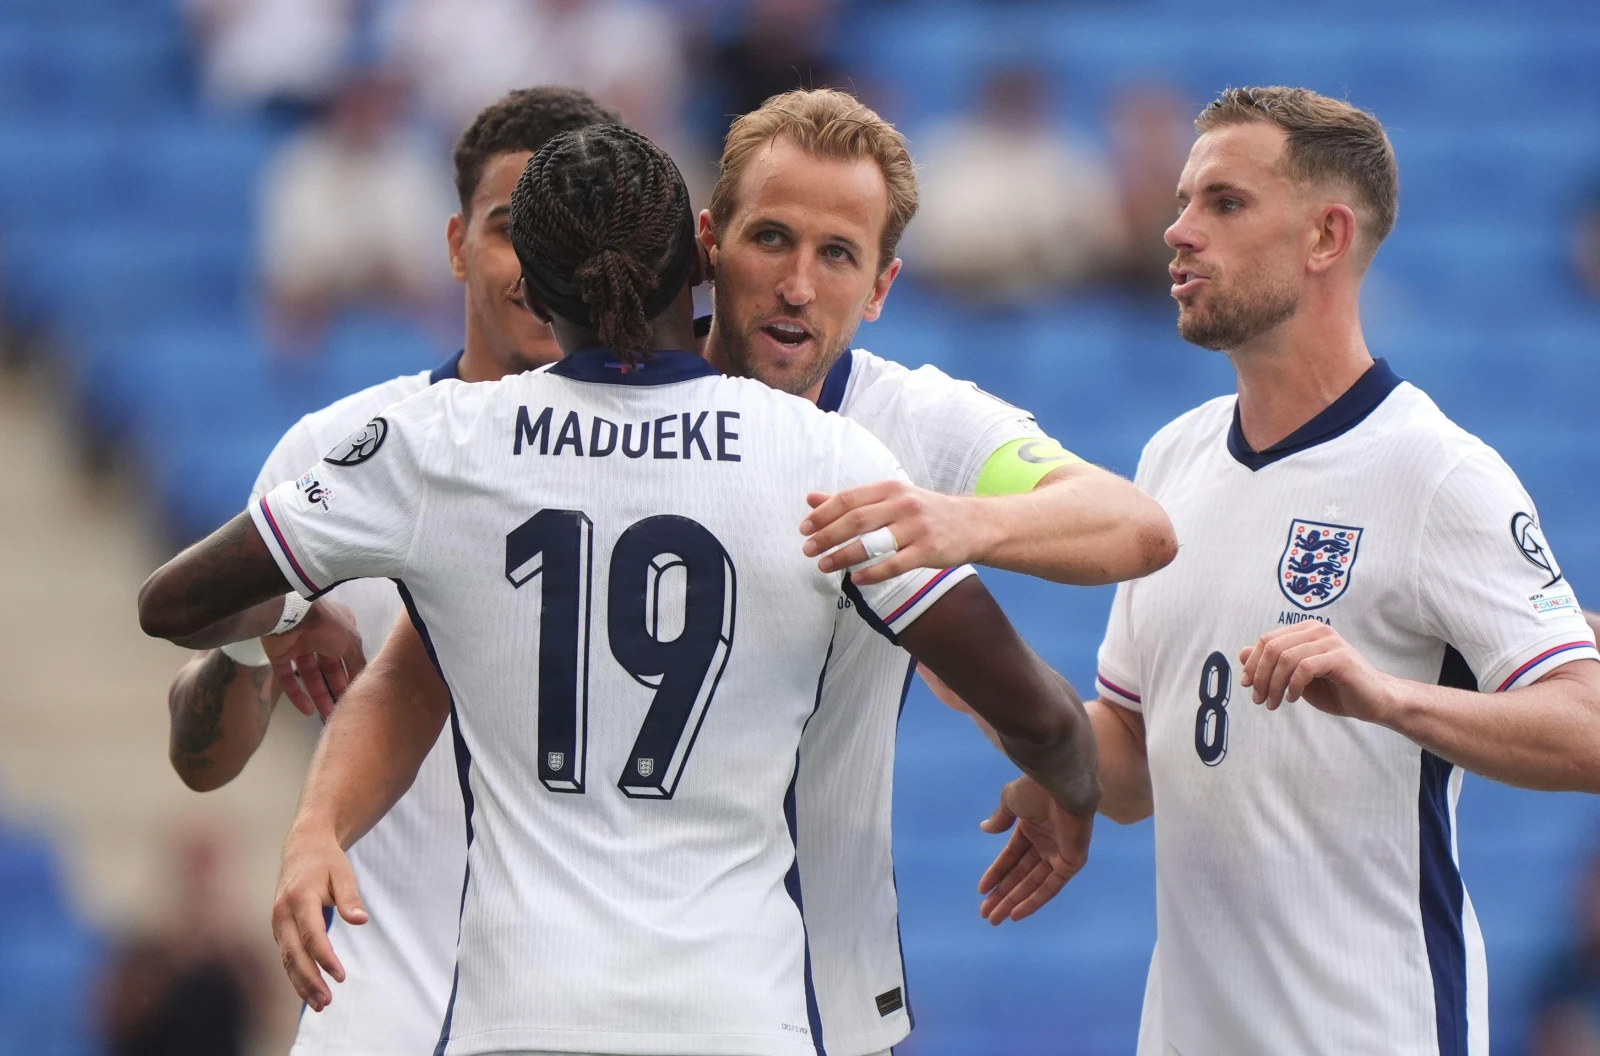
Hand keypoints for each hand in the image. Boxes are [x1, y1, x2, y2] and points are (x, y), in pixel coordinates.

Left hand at [262, 599, 366, 720]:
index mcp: (339, 629)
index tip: (356, 692)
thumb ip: (358, 662)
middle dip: (335, 687)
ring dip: (318, 694)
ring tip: (327, 713)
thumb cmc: (327, 626)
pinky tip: (307, 710)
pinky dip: (297, 694)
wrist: (291, 616)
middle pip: (328, 667)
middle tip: (341, 707)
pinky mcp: (279, 655)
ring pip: (309, 675)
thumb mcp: (351, 643)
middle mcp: (320, 636)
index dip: (351, 673)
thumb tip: (364, 679)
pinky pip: (288, 678)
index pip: (348, 654)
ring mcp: (298, 645)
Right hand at [271, 827, 367, 1010]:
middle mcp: (283, 913)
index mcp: (299, 898)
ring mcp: (277, 922)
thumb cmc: (326, 861)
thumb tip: (360, 920)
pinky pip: (286, 956)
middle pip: (293, 953)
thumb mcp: (343, 872)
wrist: (302, 848)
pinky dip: (296, 975)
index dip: (325, 958)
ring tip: (320, 1004)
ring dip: (301, 983)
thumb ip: (350, 897)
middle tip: (326, 1001)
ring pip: (286, 959)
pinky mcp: (279, 929)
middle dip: (309, 980)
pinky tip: (309, 991)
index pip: (311, 935)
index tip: (340, 976)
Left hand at [800, 480, 991, 585]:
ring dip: (844, 556)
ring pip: (873, 543)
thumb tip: (811, 499)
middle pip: (857, 520)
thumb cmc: (925, 511)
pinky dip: (873, 573)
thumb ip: (852, 500)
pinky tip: (856, 580)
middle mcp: (903, 505)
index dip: (823, 514)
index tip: (804, 529)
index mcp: (890, 489)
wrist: (974, 524)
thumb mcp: (891, 498)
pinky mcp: (928, 551)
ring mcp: (917, 528)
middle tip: (807, 550)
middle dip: (828, 536)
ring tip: (824, 566)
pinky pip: (895, 564)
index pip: (849, 499)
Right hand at [977, 775, 1092, 924]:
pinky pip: (1051, 887)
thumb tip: (985, 829)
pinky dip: (1034, 901)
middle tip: (986, 914)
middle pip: (1021, 876)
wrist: (1062, 787)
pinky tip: (1016, 914)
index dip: (996, 874)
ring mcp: (1059, 855)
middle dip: (1003, 894)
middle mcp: (1045, 844)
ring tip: (996, 918)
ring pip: (1033, 885)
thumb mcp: (1011, 801)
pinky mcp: (1071, 863)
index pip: (1011, 857)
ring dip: (1014, 901)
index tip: (982, 890)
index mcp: (1031, 828)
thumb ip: (1000, 818)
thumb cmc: (1037, 790)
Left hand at [1238, 621, 1399, 722]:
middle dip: (1260, 676)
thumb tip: (1241, 653)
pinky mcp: (1340, 657)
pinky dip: (1292, 685)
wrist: (1373, 701)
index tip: (1247, 685)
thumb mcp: (1294, 676)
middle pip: (1272, 648)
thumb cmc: (1334, 688)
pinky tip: (1292, 699)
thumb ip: (1271, 663)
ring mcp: (1330, 641)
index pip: (1266, 640)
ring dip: (1274, 685)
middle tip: (1258, 699)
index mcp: (1305, 630)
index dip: (1252, 663)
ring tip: (1273, 704)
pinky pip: (1304, 668)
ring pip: (1286, 658)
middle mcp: (1317, 630)